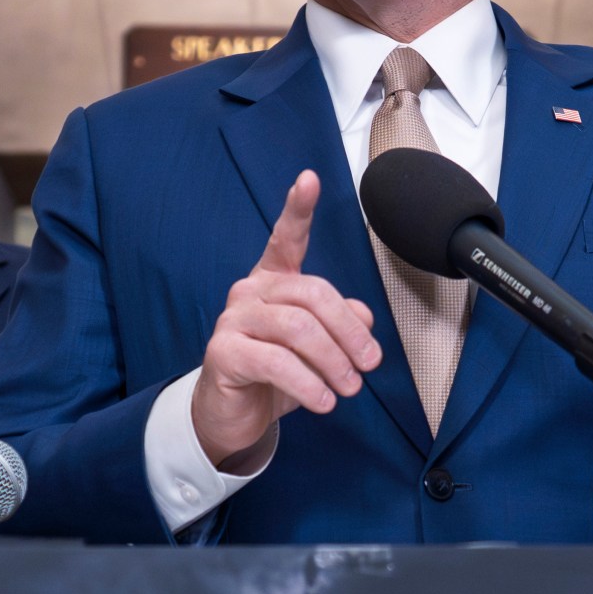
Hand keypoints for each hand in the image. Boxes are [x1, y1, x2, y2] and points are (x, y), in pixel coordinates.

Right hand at [193, 170, 379, 467]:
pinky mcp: (222, 353)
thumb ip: (340, 324)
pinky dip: (308, 384)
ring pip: (297, 328)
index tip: (309, 178)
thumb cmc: (277, 375)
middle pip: (312, 294)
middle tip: (370, 365)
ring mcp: (232, 319)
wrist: (233, 415)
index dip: (297, 208)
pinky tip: (324, 401)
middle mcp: (250, 291)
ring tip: (350, 389)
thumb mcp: (318, 350)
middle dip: (349, 332)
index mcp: (273, 280)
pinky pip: (275, 362)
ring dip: (333, 361)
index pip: (285, 238)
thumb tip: (363, 316)